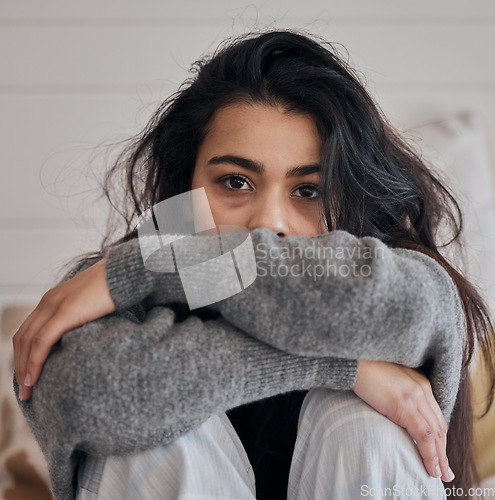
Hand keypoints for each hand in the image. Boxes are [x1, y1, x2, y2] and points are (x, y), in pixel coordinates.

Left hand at [13, 258, 114, 400]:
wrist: (127, 271)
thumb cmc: (118, 287)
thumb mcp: (94, 303)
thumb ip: (84, 316)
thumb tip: (86, 335)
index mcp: (54, 298)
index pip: (28, 330)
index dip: (24, 354)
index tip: (29, 374)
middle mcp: (49, 300)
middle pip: (22, 338)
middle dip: (19, 365)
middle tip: (24, 389)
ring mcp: (55, 305)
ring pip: (27, 342)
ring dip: (23, 368)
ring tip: (27, 390)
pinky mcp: (65, 312)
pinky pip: (41, 342)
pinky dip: (33, 362)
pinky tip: (33, 378)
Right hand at [352, 359, 454, 482]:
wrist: (354, 359)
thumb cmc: (364, 370)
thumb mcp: (387, 383)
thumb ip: (397, 396)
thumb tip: (396, 415)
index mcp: (419, 383)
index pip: (435, 416)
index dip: (439, 438)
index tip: (440, 454)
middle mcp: (422, 389)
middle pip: (439, 426)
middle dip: (443, 451)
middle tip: (445, 471)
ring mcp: (415, 396)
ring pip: (436, 434)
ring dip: (440, 457)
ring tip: (440, 474)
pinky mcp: (405, 405)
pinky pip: (424, 435)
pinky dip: (430, 454)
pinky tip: (431, 467)